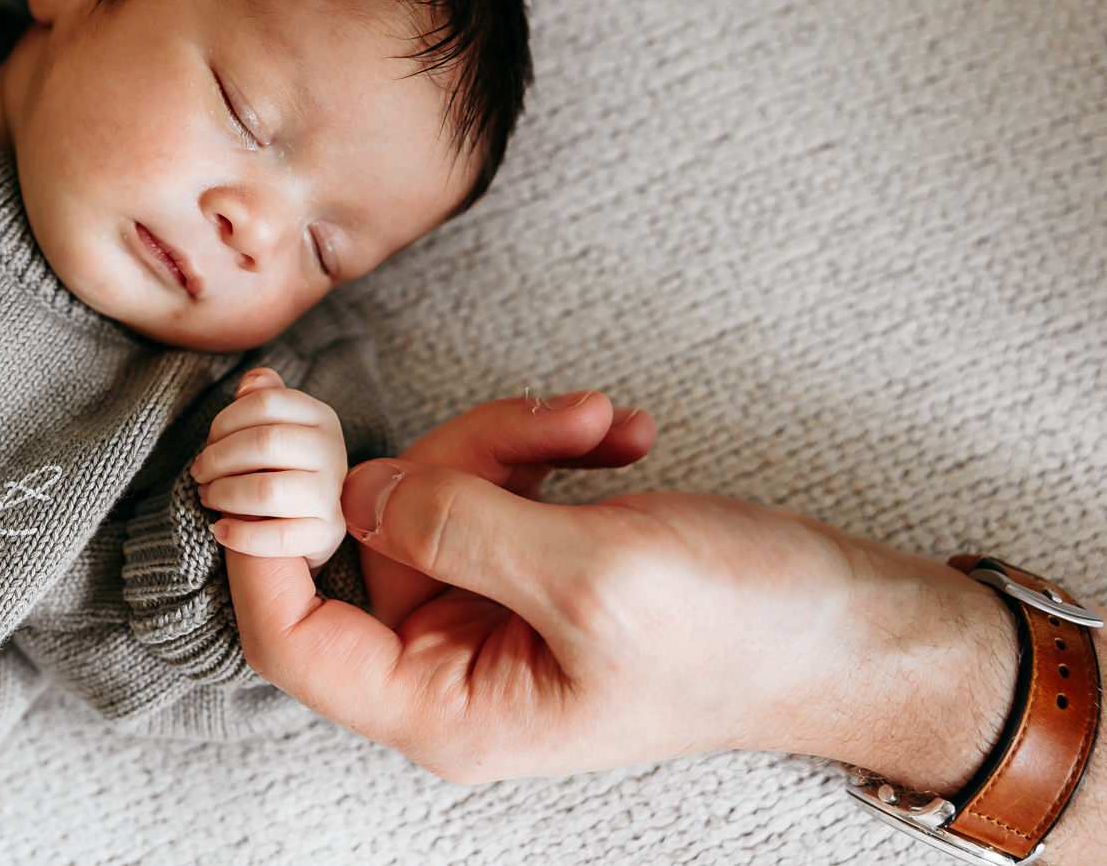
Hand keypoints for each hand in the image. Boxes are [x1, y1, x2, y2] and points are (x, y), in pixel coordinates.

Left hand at [192, 368, 348, 568]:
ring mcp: (332, 495)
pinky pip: (278, 537)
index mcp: (320, 416)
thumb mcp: (273, 427)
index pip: (265, 401)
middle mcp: (332, 451)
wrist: (304, 526)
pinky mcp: (328, 533)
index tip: (209, 440)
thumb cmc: (277, 469)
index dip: (226, 420)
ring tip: (208, 497)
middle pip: (264, 442)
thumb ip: (262, 398)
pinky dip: (240, 535)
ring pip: (267, 491)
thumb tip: (249, 382)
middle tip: (200, 473)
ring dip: (224, 495)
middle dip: (219, 458)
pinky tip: (222, 530)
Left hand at [226, 396, 1018, 798]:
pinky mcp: (528, 556)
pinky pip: (492, 478)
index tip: (268, 446)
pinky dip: (543, 442)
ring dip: (509, 435)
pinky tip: (613, 432)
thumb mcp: (593, 576)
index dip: (259, 541)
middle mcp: (452, 663)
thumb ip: (456, 528)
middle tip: (511, 412)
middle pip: (364, 535)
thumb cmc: (746, 633)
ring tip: (598, 422)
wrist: (859, 625)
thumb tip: (352, 489)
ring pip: (431, 488)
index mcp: (446, 707)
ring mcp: (490, 606)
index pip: (291, 635)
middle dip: (435, 456)